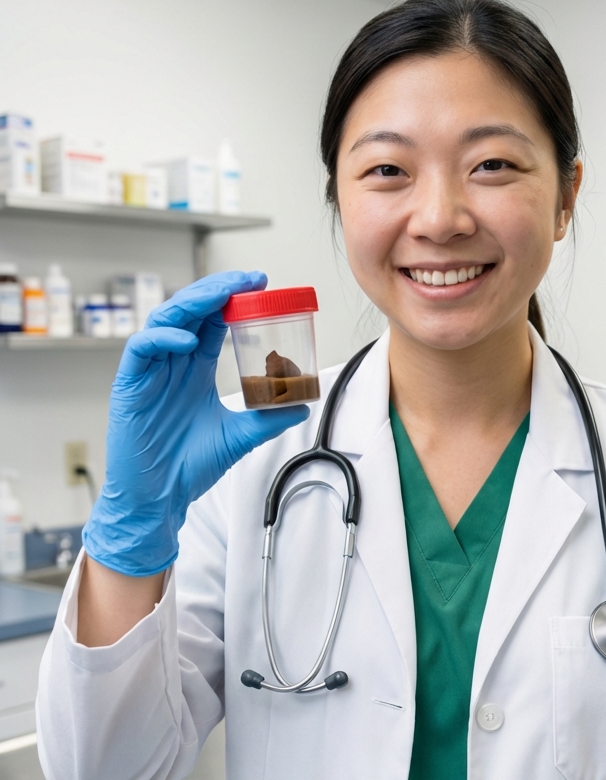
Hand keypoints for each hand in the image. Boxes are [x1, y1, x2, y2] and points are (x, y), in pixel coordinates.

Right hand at [83, 270, 308, 576]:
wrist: (159, 499)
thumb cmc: (187, 467)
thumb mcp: (240, 437)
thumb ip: (268, 418)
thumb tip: (302, 404)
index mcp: (194, 369)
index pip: (212, 320)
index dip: (234, 299)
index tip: (263, 285)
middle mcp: (172, 363)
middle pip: (191, 310)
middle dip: (218, 289)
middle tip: (250, 279)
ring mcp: (150, 372)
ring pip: (166, 319)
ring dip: (194, 302)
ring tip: (223, 294)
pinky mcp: (129, 385)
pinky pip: (142, 348)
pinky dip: (165, 338)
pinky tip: (189, 340)